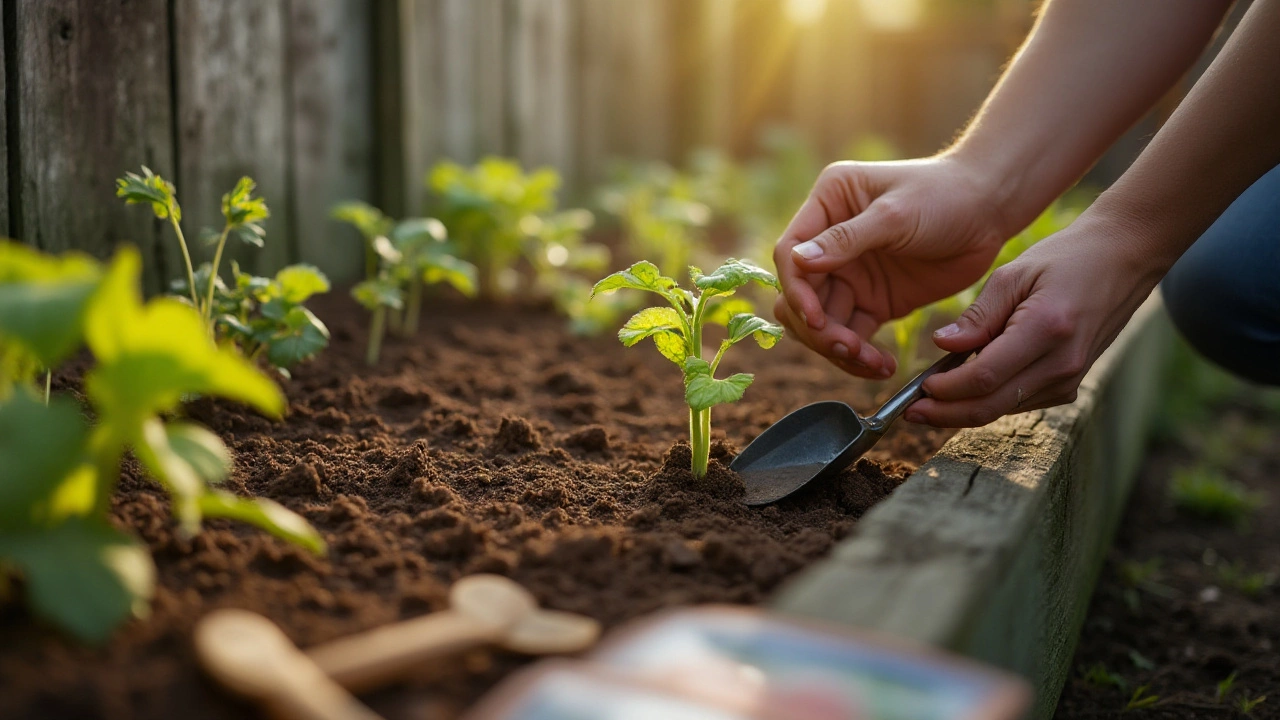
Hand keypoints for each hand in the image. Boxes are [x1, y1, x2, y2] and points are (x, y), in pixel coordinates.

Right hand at [773, 157, 1008, 378]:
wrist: (991, 210)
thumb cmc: (944, 195)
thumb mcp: (895, 214)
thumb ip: (847, 239)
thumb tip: (798, 262)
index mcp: (827, 205)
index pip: (790, 254)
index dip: (797, 290)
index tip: (817, 319)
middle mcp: (830, 242)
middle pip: (800, 295)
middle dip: (817, 327)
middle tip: (847, 347)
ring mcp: (850, 275)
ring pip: (822, 323)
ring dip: (837, 347)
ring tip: (870, 362)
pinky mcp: (873, 302)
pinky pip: (852, 336)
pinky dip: (860, 357)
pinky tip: (882, 367)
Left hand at [910, 212, 1163, 426]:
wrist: (1124, 258)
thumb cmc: (1066, 257)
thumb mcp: (1014, 274)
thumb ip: (979, 315)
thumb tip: (942, 346)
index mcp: (1046, 330)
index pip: (984, 377)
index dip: (947, 389)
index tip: (918, 388)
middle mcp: (1062, 363)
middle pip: (992, 405)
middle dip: (946, 413)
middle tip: (911, 411)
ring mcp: (1070, 378)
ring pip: (1005, 408)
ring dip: (964, 408)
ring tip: (929, 400)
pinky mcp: (1071, 383)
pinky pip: (1020, 401)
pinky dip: (989, 399)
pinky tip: (964, 388)